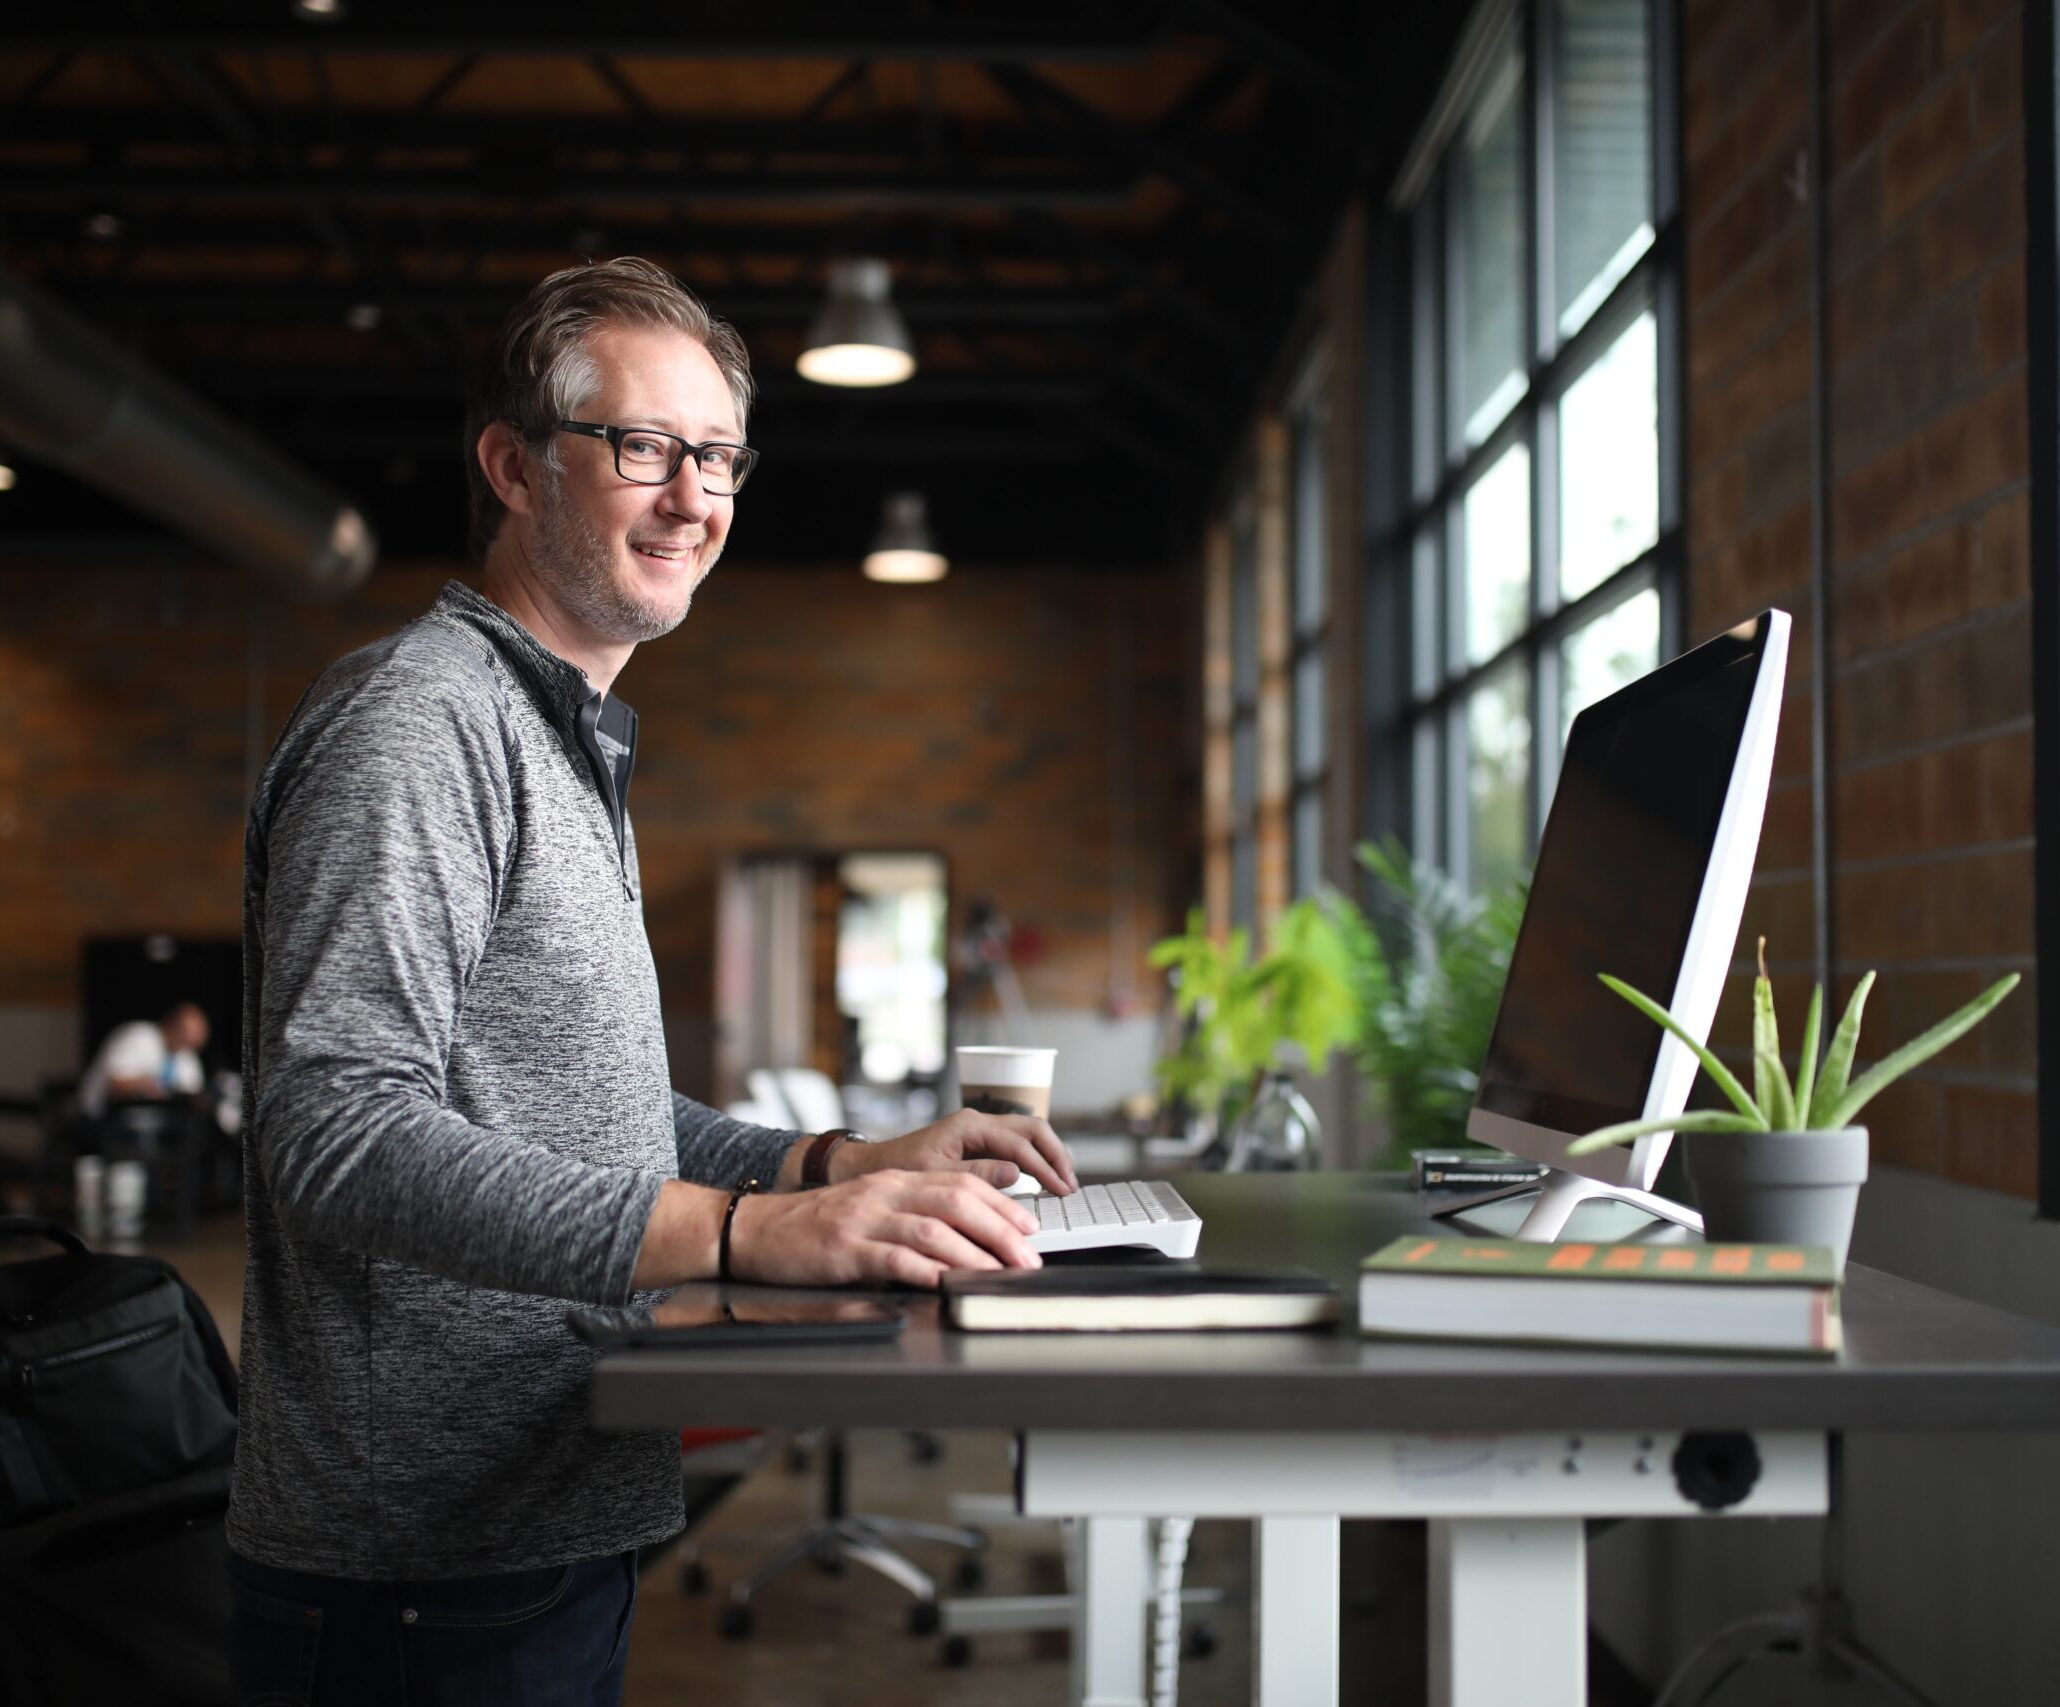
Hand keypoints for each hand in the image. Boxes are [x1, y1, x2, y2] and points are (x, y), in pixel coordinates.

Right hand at [730, 1169, 1043, 1288]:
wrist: (755, 1229)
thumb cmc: (814, 1227)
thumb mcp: (870, 1208)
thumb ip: (912, 1214)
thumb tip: (967, 1237)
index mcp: (895, 1180)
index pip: (962, 1183)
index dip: (1002, 1206)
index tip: (1029, 1230)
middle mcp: (885, 1193)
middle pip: (957, 1201)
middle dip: (1000, 1231)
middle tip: (1028, 1259)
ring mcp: (864, 1219)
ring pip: (932, 1229)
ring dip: (973, 1254)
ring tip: (1000, 1275)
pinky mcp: (844, 1249)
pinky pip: (894, 1258)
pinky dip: (927, 1272)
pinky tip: (947, 1284)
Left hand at [838, 1108, 1078, 1194]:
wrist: (872, 1167)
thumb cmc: (899, 1170)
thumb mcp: (936, 1176)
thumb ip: (977, 1175)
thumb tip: (1017, 1174)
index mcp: (970, 1126)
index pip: (1020, 1144)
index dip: (1045, 1168)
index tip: (1061, 1191)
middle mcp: (978, 1122)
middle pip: (1033, 1129)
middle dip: (1056, 1155)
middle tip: (1070, 1185)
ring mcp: (979, 1130)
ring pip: (1027, 1133)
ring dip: (1048, 1155)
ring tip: (1063, 1182)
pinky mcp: (978, 1142)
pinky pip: (1016, 1143)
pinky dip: (1035, 1159)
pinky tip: (1042, 1179)